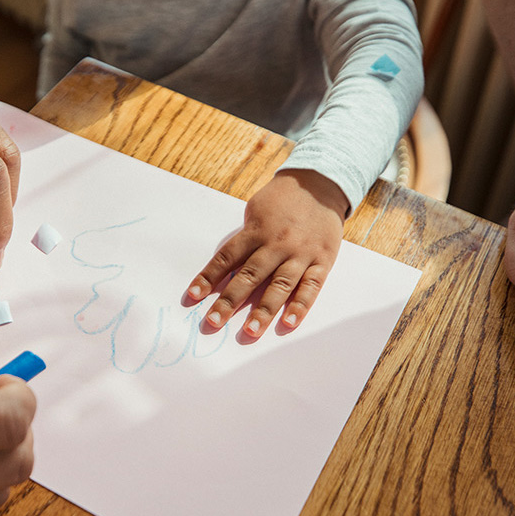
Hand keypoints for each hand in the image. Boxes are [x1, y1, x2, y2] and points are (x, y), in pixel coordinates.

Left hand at [185, 169, 346, 337]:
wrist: (320, 184)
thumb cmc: (282, 199)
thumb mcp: (256, 210)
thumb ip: (245, 238)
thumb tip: (228, 268)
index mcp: (256, 231)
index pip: (227, 258)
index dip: (208, 278)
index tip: (192, 297)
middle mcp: (276, 244)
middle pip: (249, 276)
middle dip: (229, 301)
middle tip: (213, 322)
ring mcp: (300, 254)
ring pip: (280, 285)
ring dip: (264, 310)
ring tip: (250, 331)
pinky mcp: (322, 260)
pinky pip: (311, 286)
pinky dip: (300, 306)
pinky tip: (288, 323)